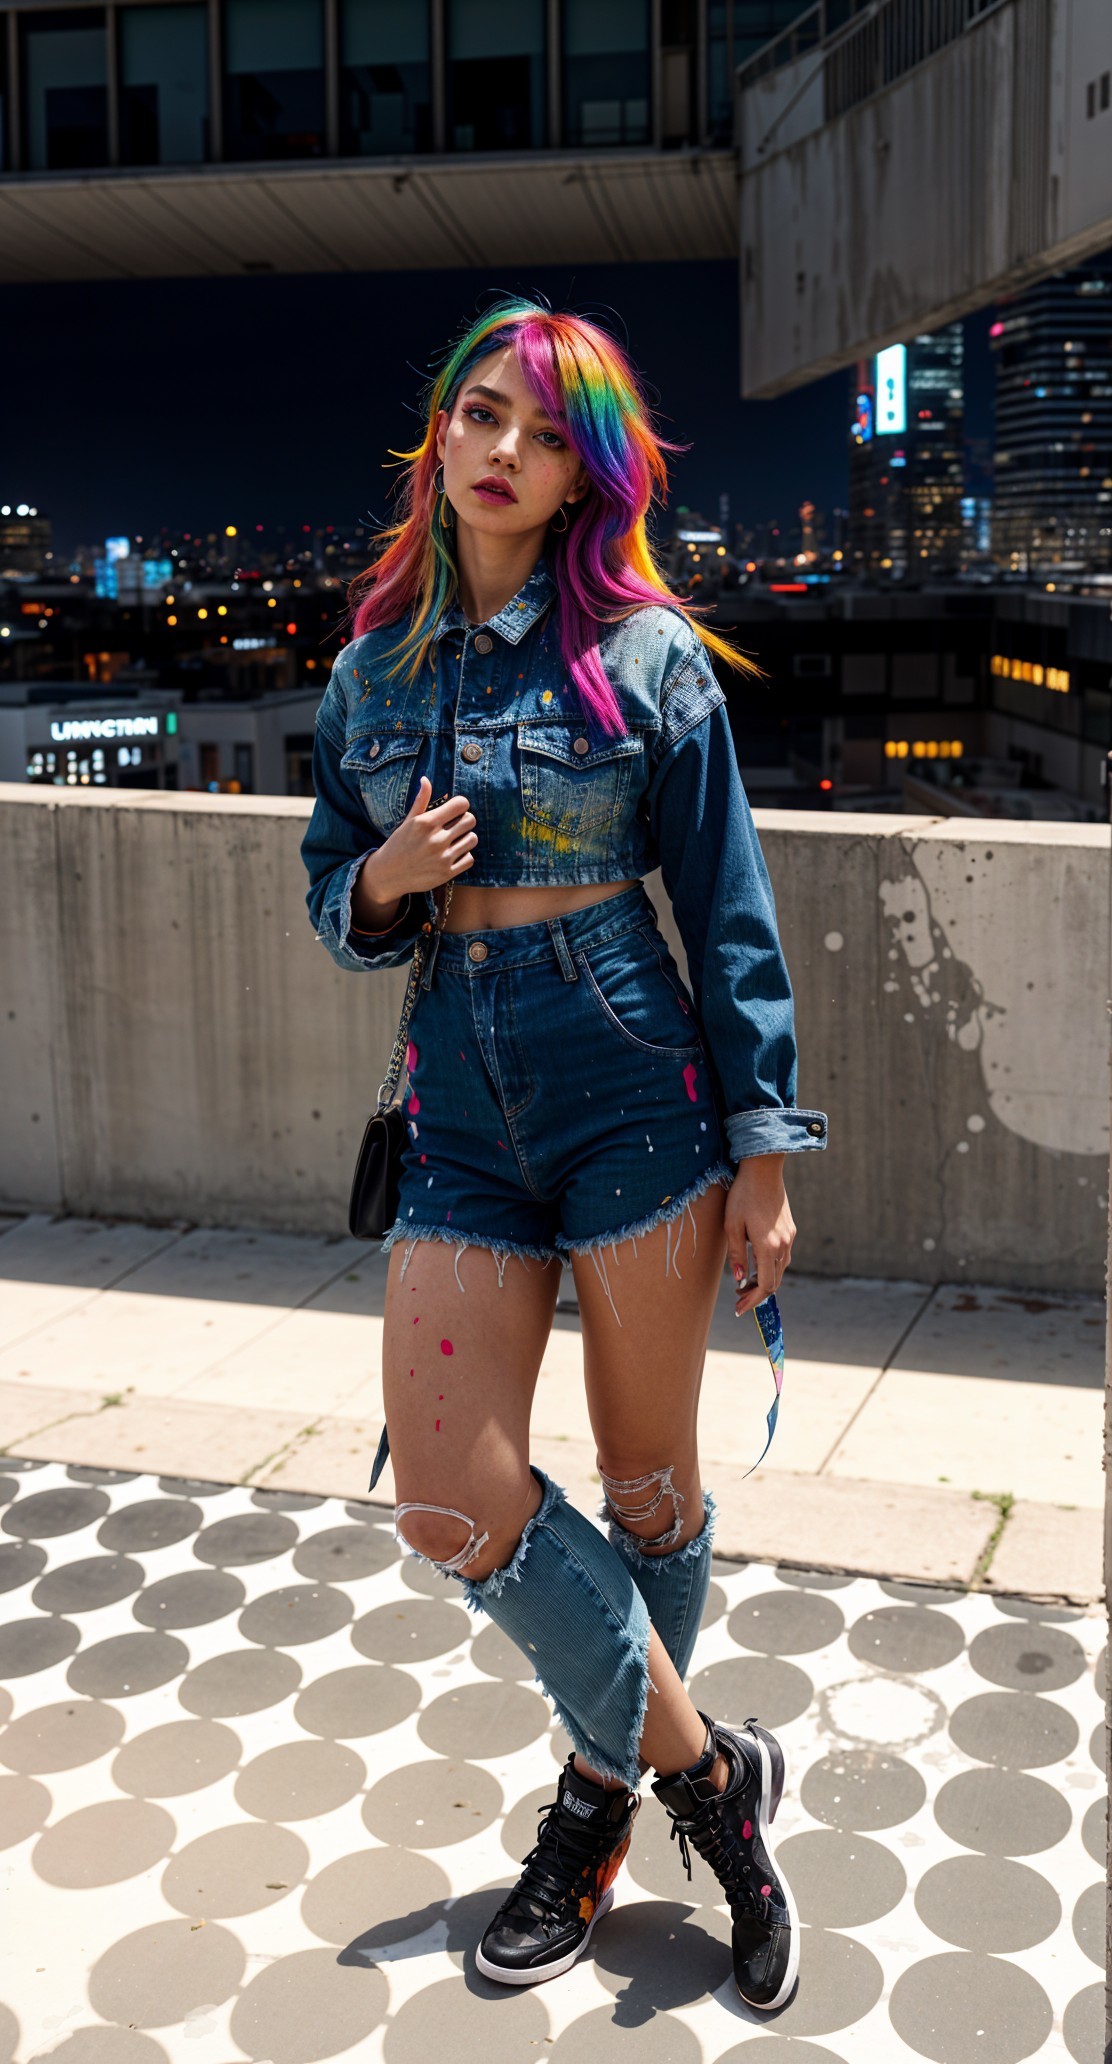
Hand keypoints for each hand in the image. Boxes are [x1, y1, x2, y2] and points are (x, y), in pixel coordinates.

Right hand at [364, 778, 476, 901]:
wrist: (388, 874)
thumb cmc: (398, 844)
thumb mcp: (408, 822)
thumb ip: (421, 801)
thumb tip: (425, 779)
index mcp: (426, 823)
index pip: (461, 804)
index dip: (460, 805)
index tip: (454, 811)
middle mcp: (436, 840)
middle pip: (470, 820)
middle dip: (464, 820)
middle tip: (454, 826)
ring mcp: (442, 858)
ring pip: (472, 839)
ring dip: (465, 838)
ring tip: (454, 841)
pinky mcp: (446, 873)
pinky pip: (469, 859)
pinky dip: (464, 856)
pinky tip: (452, 855)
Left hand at [725, 1155, 794, 1315]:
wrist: (763, 1170)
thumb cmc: (742, 1196)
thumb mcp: (732, 1225)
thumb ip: (737, 1255)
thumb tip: (740, 1280)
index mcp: (768, 1246)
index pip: (766, 1285)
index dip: (753, 1300)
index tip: (739, 1308)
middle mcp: (783, 1244)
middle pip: (775, 1281)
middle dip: (757, 1294)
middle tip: (739, 1298)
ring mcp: (789, 1237)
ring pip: (780, 1270)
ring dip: (765, 1281)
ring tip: (745, 1283)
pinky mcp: (790, 1230)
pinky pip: (783, 1257)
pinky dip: (771, 1267)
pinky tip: (757, 1264)